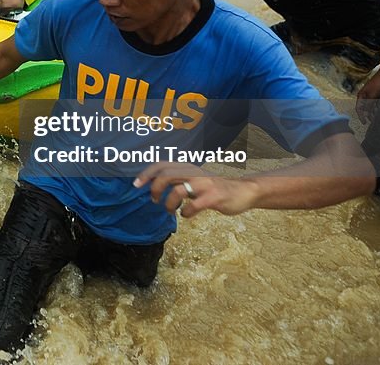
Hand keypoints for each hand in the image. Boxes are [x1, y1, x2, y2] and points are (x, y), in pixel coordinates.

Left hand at [134, 162, 259, 217]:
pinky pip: (193, 206)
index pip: (161, 165)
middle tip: (153, 200)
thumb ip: (178, 180)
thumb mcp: (194, 179)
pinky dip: (185, 213)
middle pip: (166, 175)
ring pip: (177, 191)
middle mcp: (194, 172)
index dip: (146, 174)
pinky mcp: (213, 197)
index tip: (136, 185)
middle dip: (154, 189)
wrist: (244, 191)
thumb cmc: (214, 187)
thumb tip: (154, 186)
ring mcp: (204, 184)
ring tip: (170, 210)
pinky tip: (187, 214)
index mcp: (187, 167)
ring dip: (169, 204)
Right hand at [356, 73, 379, 123]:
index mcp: (361, 96)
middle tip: (371, 121)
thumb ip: (369, 105)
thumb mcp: (373, 96)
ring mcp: (370, 95)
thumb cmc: (377, 84)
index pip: (359, 108)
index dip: (361, 116)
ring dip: (372, 111)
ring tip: (375, 118)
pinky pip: (374, 103)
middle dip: (367, 115)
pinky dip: (376, 107)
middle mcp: (364, 96)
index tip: (364, 122)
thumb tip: (366, 114)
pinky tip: (378, 110)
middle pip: (364, 107)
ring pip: (370, 106)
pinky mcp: (376, 94)